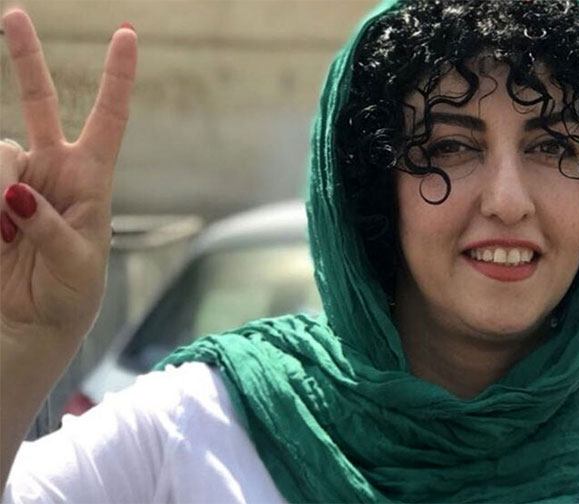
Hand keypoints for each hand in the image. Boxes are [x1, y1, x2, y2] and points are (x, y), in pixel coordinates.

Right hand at [0, 9, 137, 346]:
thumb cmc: (70, 296)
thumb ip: (50, 225)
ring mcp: (11, 183)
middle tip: (14, 13)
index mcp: (91, 180)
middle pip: (38, 103)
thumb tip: (16, 192)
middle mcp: (51, 172)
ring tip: (5, 236)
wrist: (30, 327)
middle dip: (27, 58)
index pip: (108, 119)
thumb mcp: (78, 263)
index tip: (127, 35)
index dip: (117, 78)